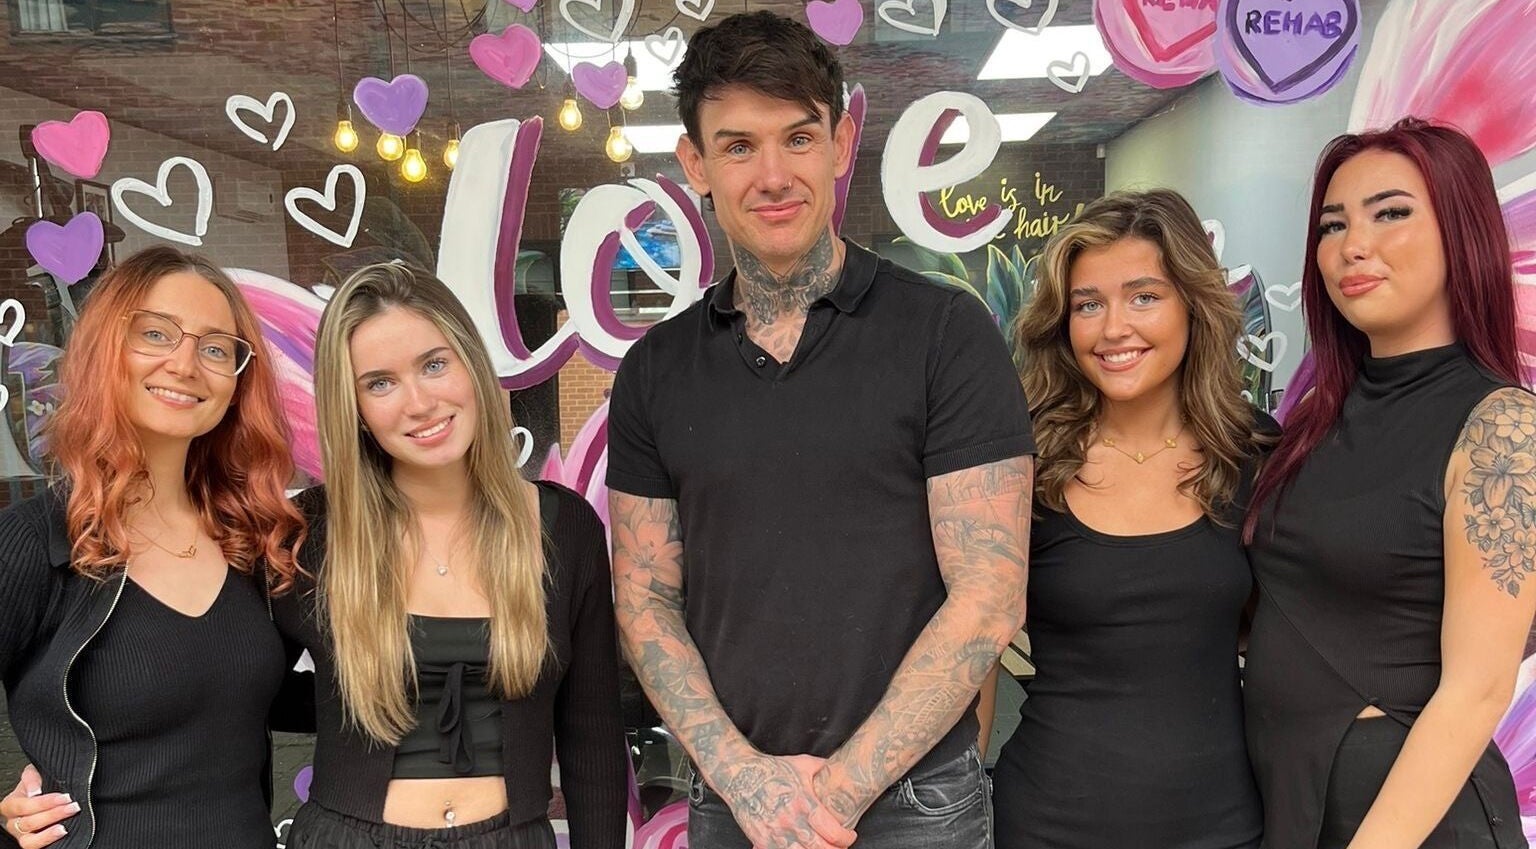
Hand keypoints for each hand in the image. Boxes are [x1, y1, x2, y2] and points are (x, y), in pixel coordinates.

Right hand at [1, 766, 76, 847]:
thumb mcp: (35, 774)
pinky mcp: (34, 844)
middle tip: (72, 806)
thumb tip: (34, 791)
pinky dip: (48, 842)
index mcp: (11, 805)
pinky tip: (62, 833)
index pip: (23, 806)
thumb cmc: (41, 784)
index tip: (63, 797)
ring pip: (29, 840)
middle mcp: (14, 822)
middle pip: (28, 823)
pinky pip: (36, 848)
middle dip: (53, 814)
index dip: (44, 802)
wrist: (50, 795)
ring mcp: (22, 835)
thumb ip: (32, 778)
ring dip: (49, 833)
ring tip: (64, 827)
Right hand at [715, 753, 855, 848]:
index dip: (845, 838)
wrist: (739, 773)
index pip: (832, 831)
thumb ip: (824, 768)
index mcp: (804, 802)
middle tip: (839, 846)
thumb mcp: (802, 763)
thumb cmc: (772, 768)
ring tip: (821, 848)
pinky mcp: (761, 840)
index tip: (849, 836)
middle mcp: (790, 821)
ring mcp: (775, 833)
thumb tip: (842, 768)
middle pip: (820, 848)